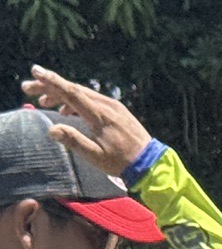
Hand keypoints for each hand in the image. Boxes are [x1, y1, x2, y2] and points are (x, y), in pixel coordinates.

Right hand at [20, 66, 152, 178]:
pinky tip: (67, 111)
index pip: (71, 93)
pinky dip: (76, 101)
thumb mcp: (96, 156)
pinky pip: (92, 100)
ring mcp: (114, 106)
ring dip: (61, 95)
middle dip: (49, 87)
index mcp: (99, 115)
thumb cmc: (122, 162)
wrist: (151, 163)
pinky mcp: (118, 110)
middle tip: (28, 89)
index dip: (51, 81)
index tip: (35, 72)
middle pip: (73, 90)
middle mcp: (106, 106)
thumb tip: (52, 130)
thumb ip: (74, 141)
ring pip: (82, 94)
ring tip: (43, 101)